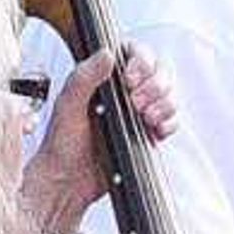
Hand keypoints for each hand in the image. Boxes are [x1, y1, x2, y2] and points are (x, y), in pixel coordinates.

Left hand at [19, 42, 177, 231]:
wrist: (69, 180)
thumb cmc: (61, 144)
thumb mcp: (67, 105)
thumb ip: (84, 77)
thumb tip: (107, 54)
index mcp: (104, 78)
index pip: (136, 53)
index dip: (142, 61)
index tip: (131, 79)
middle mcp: (124, 92)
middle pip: (160, 71)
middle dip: (156, 85)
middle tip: (137, 102)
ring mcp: (138, 113)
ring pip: (170, 95)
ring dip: (165, 104)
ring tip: (146, 117)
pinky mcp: (148, 134)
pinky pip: (171, 122)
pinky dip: (169, 124)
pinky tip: (155, 130)